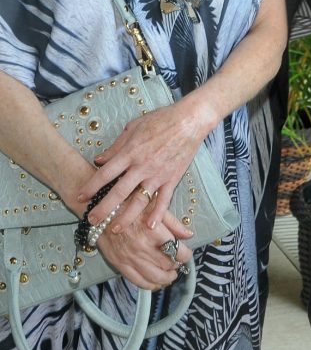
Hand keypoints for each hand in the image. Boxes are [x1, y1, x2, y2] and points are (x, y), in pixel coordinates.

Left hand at [77, 98, 209, 231]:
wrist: (189, 121)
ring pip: (139, 201)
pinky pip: (164, 199)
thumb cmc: (161, 119)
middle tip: (92, 221)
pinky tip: (150, 226)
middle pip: (119, 192)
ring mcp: (158, 174)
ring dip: (126, 217)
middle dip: (104, 208)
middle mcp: (142, 166)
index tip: (81, 196)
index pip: (106, 173)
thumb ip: (116, 146)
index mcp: (130, 152)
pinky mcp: (172, 178)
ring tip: (115, 229)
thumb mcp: (134, 127)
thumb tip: (100, 159)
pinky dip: (158, 213)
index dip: (91, 186)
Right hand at [97, 208, 193, 289]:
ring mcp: (131, 258)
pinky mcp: (120, 264)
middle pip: (167, 266)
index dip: (185, 255)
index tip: (186, 254)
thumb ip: (173, 223)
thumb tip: (189, 234)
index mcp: (155, 232)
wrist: (102, 210)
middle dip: (176, 266)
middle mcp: (144, 247)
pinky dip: (149, 285)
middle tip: (177, 263)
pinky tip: (155, 282)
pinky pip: (137, 281)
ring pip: (154, 277)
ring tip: (170, 275)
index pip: (177, 251)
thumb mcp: (154, 206)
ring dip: (166, 279)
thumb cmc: (130, 204)